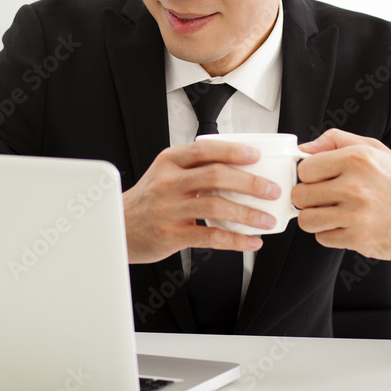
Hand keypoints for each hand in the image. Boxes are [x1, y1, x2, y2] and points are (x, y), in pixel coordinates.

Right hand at [123, 140, 280, 263]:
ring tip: (266, 218)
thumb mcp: (164, 174)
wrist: (119, 227)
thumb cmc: (148, 201)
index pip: (205, 149)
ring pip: (215, 205)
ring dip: (247, 213)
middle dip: (250, 182)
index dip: (233, 151)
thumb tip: (238, 169)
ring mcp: (169, 209)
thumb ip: (194, 169)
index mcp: (169, 162)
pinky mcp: (172, 234)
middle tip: (270, 190)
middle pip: (215, 175)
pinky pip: (210, 236)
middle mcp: (168, 182)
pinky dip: (235, 239)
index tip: (255, 155)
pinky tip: (249, 240)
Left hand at [293, 129, 390, 282]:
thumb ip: (336, 140)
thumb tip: (304, 148)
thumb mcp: (374, 149)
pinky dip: (330, 234)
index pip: (305, 168)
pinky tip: (346, 225)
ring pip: (306, 219)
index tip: (318, 179)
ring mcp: (357, 215)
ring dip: (314, 218)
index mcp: (357, 159)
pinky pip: (322, 238)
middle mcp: (356, 186)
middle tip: (322, 198)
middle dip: (307, 197)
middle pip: (300, 195)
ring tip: (330, 213)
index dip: (308, 175)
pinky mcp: (359, 239)